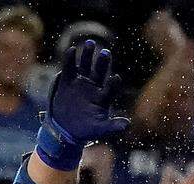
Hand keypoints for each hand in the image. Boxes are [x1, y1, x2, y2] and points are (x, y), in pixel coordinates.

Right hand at [38, 42, 129, 168]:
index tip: (115, 78)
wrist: (65, 130)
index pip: (111, 88)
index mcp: (103, 97)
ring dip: (88, 55)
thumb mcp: (99, 130)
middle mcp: (94, 86)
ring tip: (90, 43)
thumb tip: (127, 125)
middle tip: (105, 53)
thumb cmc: (86, 130)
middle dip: (102, 63)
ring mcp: (81, 82)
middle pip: (100, 72)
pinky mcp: (68, 81)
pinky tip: (72, 50)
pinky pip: (69, 68)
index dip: (113, 84)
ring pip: (86, 65)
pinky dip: (70, 59)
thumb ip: (112, 127)